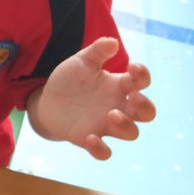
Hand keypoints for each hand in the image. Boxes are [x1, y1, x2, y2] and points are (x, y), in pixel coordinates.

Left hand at [31, 37, 155, 159]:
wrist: (47, 101)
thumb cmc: (71, 80)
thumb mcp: (81, 62)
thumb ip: (96, 52)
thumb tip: (112, 42)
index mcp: (119, 86)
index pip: (141, 82)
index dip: (143, 75)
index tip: (133, 67)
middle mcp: (118, 107)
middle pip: (146, 113)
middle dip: (145, 107)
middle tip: (134, 98)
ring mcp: (105, 125)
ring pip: (130, 133)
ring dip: (126, 126)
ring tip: (112, 115)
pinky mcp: (89, 139)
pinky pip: (104, 152)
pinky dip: (101, 149)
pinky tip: (90, 138)